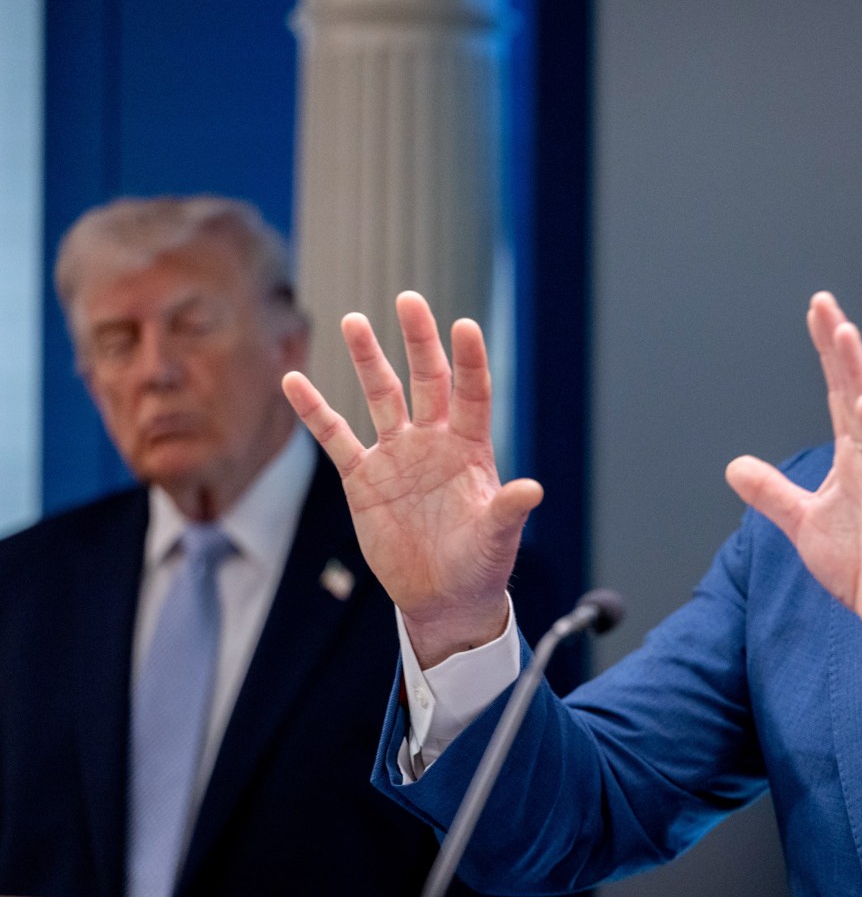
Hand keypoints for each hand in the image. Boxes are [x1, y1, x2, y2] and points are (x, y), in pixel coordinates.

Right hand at [282, 291, 541, 667]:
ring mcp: (397, 455)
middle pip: (427, 379)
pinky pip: (335, 437)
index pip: (472, 394)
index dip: (470, 361)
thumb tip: (532, 489)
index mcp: (471, 448)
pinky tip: (293, 381)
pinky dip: (315, 411)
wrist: (443, 596)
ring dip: (368, 359)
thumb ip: (508, 511)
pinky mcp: (363, 478)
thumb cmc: (480, 565)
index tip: (465, 326)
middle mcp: (434, 441)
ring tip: (354, 320)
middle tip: (409, 299)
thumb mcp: (496, 539)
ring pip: (381, 395)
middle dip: (419, 341)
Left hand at [725, 292, 861, 646]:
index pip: (838, 393)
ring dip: (857, 374)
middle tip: (822, 302)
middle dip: (838, 346)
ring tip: (843, 333)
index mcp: (852, 458)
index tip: (817, 311)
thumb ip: (773, 492)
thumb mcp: (804, 523)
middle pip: (854, 389)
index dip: (827, 352)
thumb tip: (734, 467)